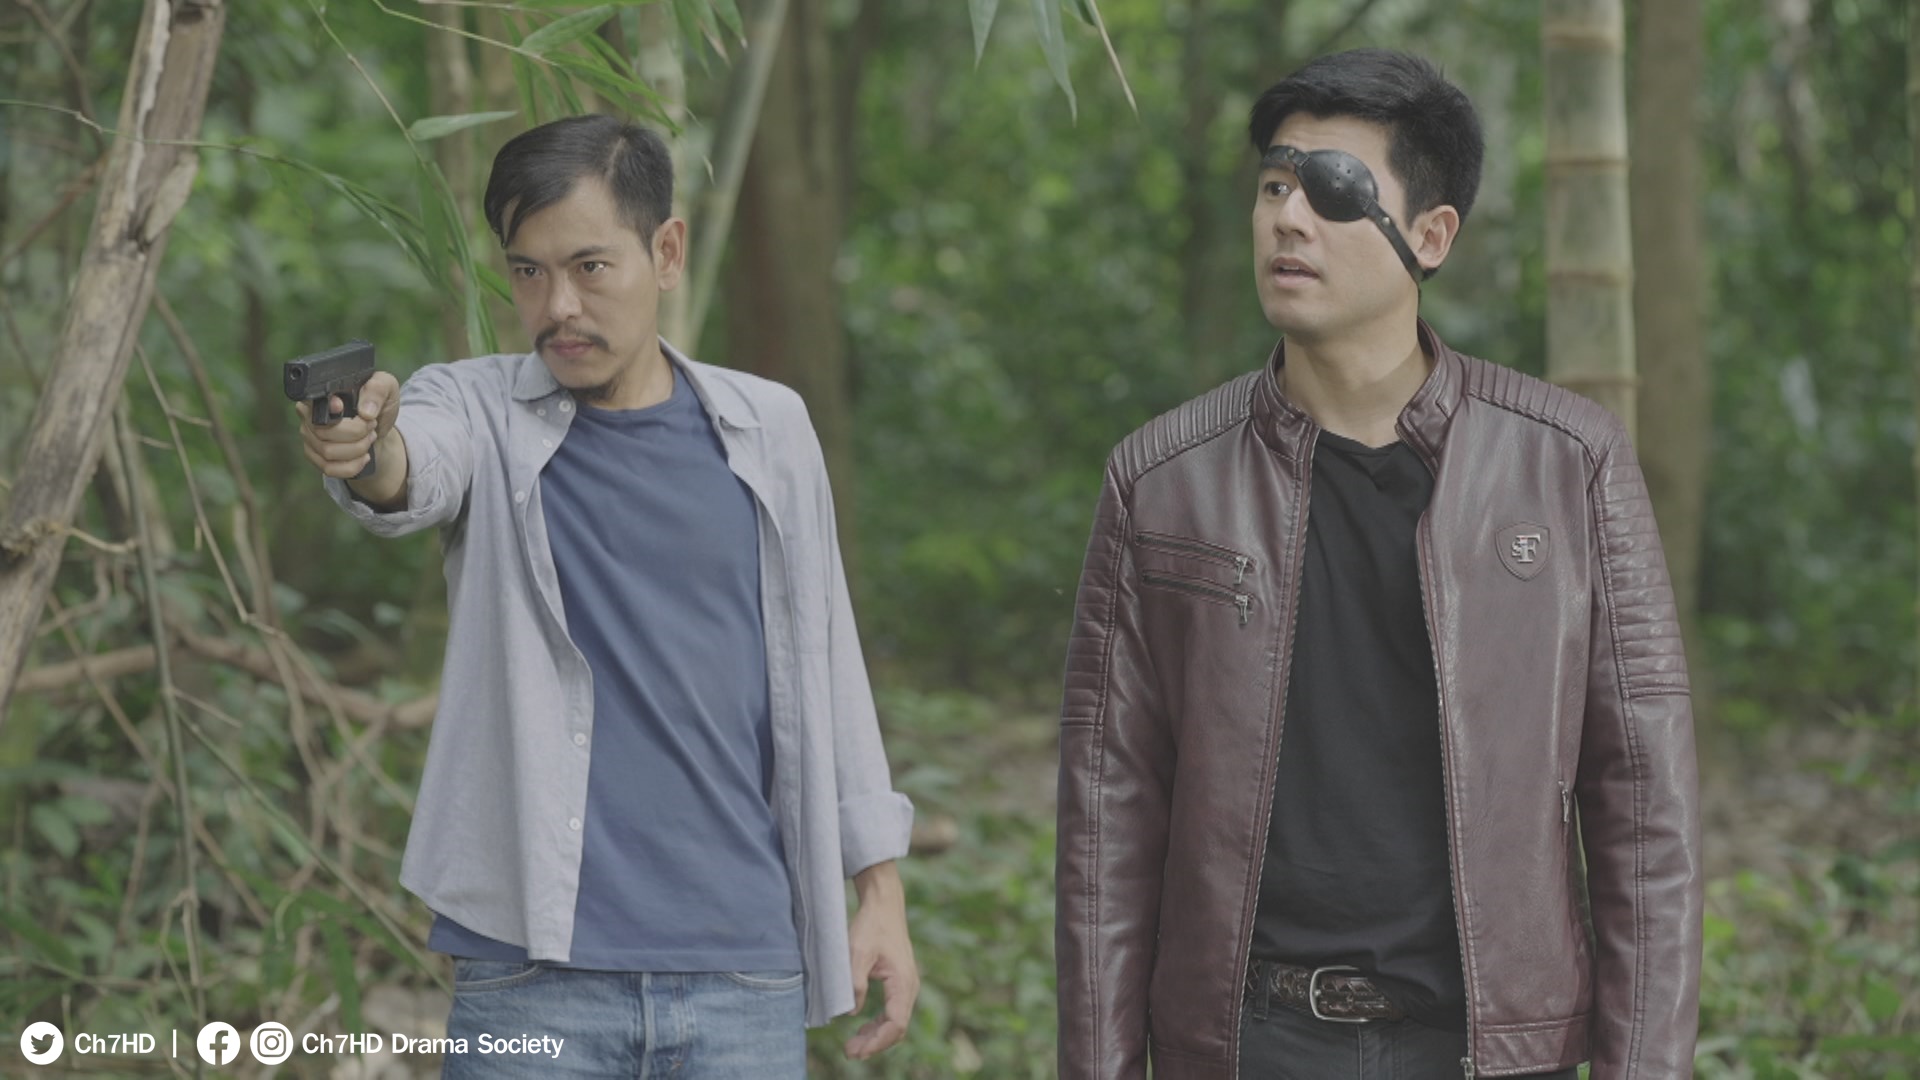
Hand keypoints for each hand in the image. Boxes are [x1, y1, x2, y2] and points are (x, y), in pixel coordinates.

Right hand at [296, 371, 399, 479]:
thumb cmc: (379, 404)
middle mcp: (308, 414)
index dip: (328, 409)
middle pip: (323, 432)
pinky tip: (363, 457)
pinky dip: (352, 466)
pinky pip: (329, 469)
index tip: (342, 408)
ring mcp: (309, 437)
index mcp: (321, 393)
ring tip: (369, 438)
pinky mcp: (315, 457)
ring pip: (328, 452)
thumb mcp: (386, 388)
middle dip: (356, 432)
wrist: (379, 427)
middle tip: (371, 425)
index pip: (313, 403)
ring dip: (357, 448)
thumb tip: (365, 411)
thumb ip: (378, 389)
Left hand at [844, 861, 917, 1059]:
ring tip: (853, 1045)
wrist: (884, 905)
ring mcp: (906, 985)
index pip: (896, 1023)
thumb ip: (855, 983)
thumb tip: (851, 1013)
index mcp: (903, 981)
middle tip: (850, 1051)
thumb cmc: (872, 925)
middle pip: (897, 1027)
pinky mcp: (899, 982)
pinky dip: (878, 1023)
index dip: (877, 1041)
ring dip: (876, 1035)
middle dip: (875, 1043)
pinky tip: (863, 1028)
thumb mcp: (857, 952)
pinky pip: (893, 1011)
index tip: (857, 1049)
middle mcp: (909, 986)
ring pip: (895, 1021)